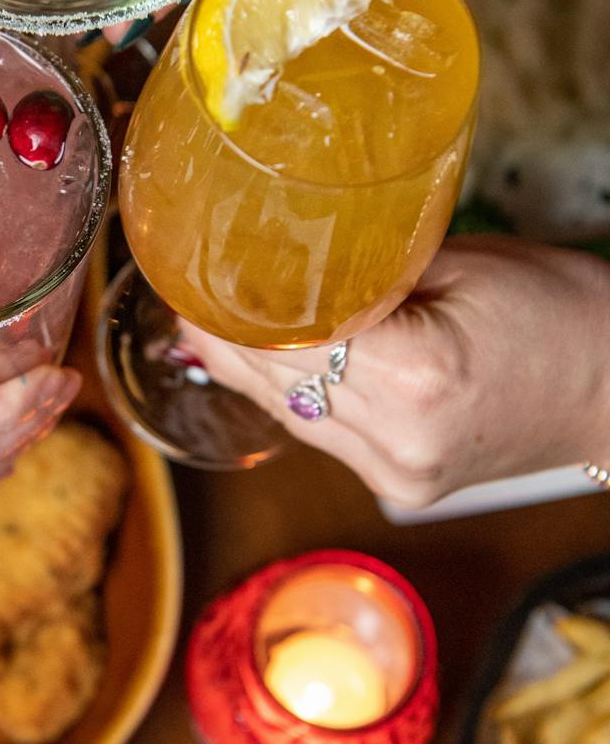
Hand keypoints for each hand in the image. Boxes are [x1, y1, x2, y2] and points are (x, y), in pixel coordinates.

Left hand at [175, 237, 609, 507]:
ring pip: (287, 415)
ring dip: (246, 368)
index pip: (287, 339)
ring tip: (203, 320)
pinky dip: (289, 395)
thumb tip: (280, 257)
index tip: (192, 275)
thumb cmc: (561, 309)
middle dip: (223, 337)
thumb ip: (366, 269)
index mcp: (415, 374)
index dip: (230, 309)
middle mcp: (397, 438)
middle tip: (184, 289)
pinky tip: (257, 362)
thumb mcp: (460, 262)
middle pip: (276, 382)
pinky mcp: (399, 486)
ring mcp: (396, 473)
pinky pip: (320, 434)